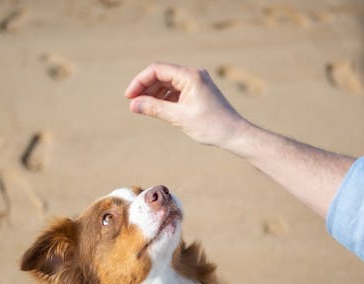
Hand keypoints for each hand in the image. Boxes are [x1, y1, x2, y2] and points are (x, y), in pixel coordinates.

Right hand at [124, 63, 247, 148]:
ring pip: (167, 83)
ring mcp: (196, 82)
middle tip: (133, 104)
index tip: (129, 96)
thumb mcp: (178, 117)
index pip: (157, 70)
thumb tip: (133, 105)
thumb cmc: (210, 125)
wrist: (234, 134)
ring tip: (142, 108)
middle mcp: (193, 74)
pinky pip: (175, 90)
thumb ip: (154, 108)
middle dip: (145, 88)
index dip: (140, 81)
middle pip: (161, 75)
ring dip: (153, 94)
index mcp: (190, 75)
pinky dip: (164, 98)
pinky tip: (157, 109)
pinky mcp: (197, 91)